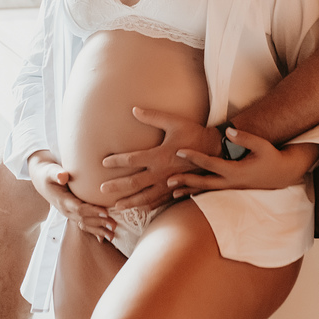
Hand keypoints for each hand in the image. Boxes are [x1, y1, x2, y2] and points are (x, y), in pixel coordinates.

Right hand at [27, 151, 113, 243]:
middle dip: (99, 223)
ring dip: (99, 231)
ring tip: (112, 235)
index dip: (92, 211)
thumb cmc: (48, 174)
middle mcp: (66, 210)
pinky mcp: (73, 214)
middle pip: (84, 219)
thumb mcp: (50, 171)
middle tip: (114, 225)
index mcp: (62, 201)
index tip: (105, 212)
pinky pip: (84, 225)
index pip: (79, 208)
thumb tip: (63, 176)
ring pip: (85, 225)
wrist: (42, 182)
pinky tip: (104, 238)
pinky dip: (94, 232)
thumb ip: (57, 174)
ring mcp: (69, 214)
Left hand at [100, 107, 221, 210]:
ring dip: (130, 202)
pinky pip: (160, 201)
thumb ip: (153, 116)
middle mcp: (162, 173)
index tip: (103, 162)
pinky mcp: (177, 190)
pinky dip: (148, 206)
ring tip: (116, 207)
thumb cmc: (194, 134)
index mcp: (160, 156)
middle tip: (101, 190)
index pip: (132, 160)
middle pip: (134, 183)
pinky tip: (140, 209)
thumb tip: (134, 109)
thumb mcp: (174, 122)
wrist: (216, 151)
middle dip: (117, 187)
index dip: (116, 161)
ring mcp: (170, 184)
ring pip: (146, 197)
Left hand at [167, 128, 318, 196]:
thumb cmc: (272, 157)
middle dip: (186, 181)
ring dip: (189, 190)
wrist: (283, 173)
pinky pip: (211, 192)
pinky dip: (198, 192)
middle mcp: (231, 182)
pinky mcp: (231, 189)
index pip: (210, 164)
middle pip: (204, 182)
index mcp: (236, 171)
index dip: (194, 157)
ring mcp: (231, 188)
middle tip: (168, 179)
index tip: (180, 151)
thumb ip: (244, 138)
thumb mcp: (262, 145)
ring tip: (172, 191)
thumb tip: (227, 131)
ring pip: (206, 190)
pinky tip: (187, 193)